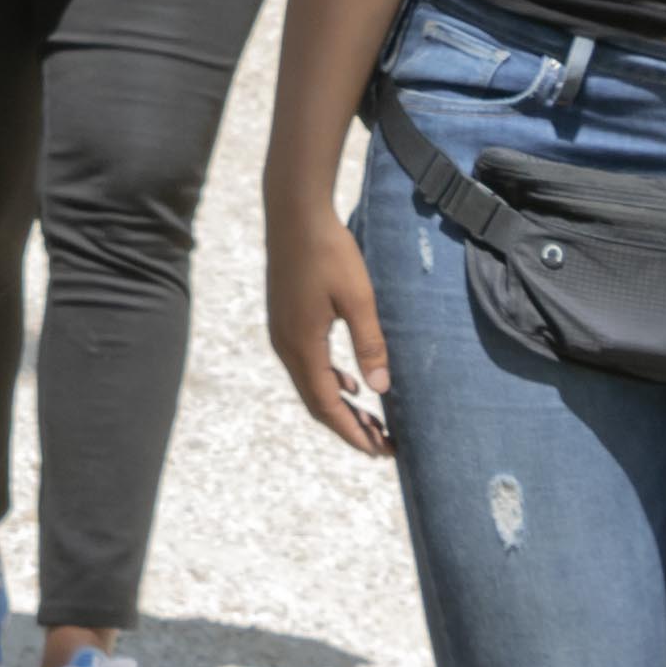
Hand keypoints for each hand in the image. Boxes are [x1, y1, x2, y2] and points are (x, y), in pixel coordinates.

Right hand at [269, 186, 391, 455]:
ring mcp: (282, 334)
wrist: (294, 214)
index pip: (328, 405)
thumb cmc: (328, 252)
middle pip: (317, 402)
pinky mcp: (286, 321)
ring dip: (340, 406)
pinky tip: (350, 382)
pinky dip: (329, 382)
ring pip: (311, 385)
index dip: (354, 432)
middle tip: (383, 445)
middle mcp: (287, 346)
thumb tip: (381, 388)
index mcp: (302, 346)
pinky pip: (307, 365)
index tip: (380, 451)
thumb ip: (370, 344)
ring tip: (372, 421)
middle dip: (349, 427)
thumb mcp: (358, 299)